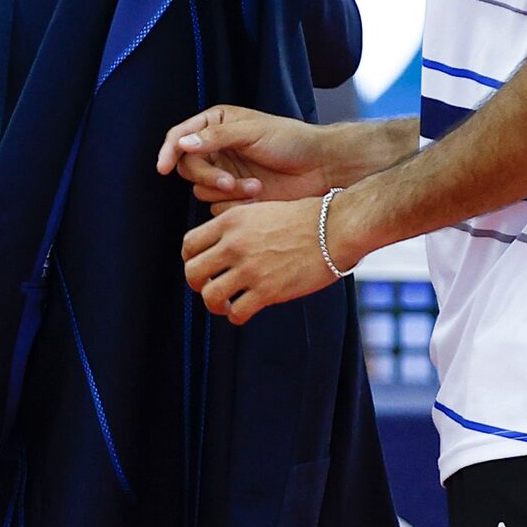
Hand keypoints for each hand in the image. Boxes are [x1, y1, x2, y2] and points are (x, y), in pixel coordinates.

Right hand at [156, 104, 337, 206]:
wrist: (319, 168)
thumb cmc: (291, 141)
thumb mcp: (252, 132)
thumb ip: (216, 137)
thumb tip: (183, 143)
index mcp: (216, 124)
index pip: (180, 136)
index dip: (168, 151)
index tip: (163, 167)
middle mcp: (216, 148)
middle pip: (188, 167)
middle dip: (208, 177)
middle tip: (228, 182)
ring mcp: (224, 173)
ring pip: (202, 189)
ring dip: (226, 192)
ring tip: (255, 187)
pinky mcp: (234, 195)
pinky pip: (217, 206)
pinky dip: (235, 203)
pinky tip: (258, 196)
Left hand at [181, 197, 334, 323]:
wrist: (337, 227)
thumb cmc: (305, 218)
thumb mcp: (261, 210)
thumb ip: (237, 228)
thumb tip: (220, 248)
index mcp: (230, 221)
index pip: (189, 244)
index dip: (192, 259)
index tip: (205, 267)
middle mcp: (234, 244)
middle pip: (192, 272)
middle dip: (198, 284)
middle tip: (212, 288)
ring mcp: (250, 268)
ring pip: (210, 296)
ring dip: (215, 304)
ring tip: (228, 304)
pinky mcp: (268, 291)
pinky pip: (237, 313)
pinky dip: (236, 316)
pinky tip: (245, 311)